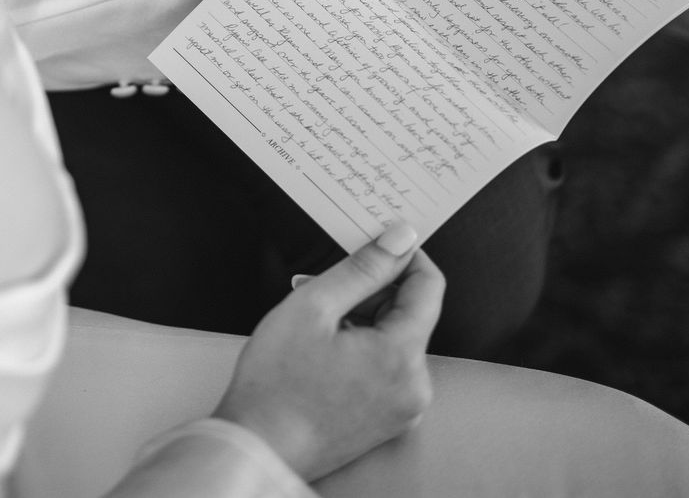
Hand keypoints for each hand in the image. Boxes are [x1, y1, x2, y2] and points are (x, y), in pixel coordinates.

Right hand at [213, 222, 444, 481]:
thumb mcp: (313, 307)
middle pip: (410, 314)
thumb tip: (401, 238)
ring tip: (316, 324)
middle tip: (324, 287)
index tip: (376, 244)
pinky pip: (387, 368)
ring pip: (396, 340)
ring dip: (363, 320)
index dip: (403, 256)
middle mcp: (414, 386)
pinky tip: (324, 350)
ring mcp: (403, 407)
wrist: (258, 449)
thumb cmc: (275, 387)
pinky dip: (362, 349)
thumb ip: (362, 269)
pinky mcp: (388, 420)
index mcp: (402, 356)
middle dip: (371, 292)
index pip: (429, 285)